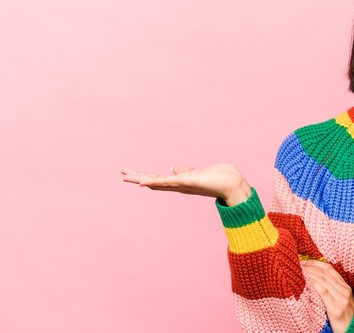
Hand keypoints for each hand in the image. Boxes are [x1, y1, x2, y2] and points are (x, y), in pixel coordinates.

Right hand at [120, 164, 250, 205]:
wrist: (232, 183)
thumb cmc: (218, 178)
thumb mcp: (197, 172)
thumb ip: (185, 171)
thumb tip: (173, 167)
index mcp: (180, 182)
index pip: (159, 179)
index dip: (145, 176)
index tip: (131, 173)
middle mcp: (179, 185)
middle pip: (153, 181)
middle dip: (137, 177)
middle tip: (121, 173)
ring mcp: (181, 184)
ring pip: (157, 182)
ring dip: (140, 178)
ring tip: (126, 176)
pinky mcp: (186, 181)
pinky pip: (167, 182)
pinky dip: (155, 182)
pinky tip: (143, 183)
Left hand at [302, 260, 353, 332]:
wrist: (352, 331)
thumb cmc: (343, 317)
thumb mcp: (341, 300)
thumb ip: (333, 289)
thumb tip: (316, 278)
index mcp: (346, 287)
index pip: (330, 269)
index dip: (317, 263)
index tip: (306, 262)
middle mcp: (345, 291)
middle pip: (325, 273)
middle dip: (311, 267)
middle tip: (300, 264)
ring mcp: (341, 299)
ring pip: (323, 280)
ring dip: (310, 274)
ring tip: (301, 271)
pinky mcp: (336, 308)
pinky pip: (323, 291)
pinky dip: (314, 284)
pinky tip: (307, 281)